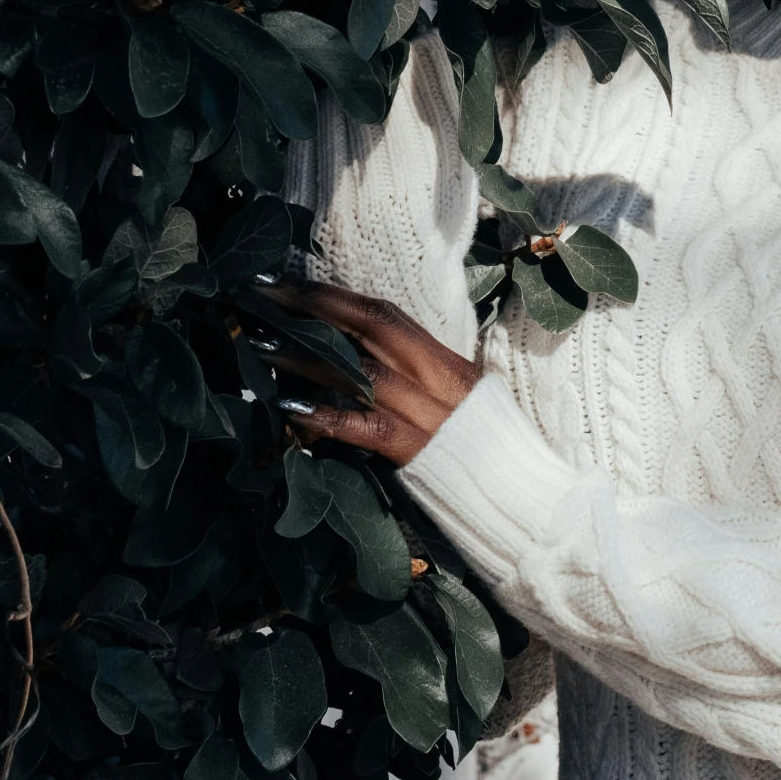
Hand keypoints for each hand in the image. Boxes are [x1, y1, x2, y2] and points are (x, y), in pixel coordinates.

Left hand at [254, 278, 481, 464]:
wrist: (521, 498)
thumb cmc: (484, 454)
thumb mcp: (456, 405)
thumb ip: (413, 384)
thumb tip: (355, 367)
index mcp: (445, 362)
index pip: (383, 313)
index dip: (333, 295)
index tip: (285, 283)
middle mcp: (436, 377)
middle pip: (367, 327)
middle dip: (311, 307)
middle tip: (259, 295)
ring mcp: (427, 412)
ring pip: (359, 372)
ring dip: (304, 356)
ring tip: (259, 344)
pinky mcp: (418, 450)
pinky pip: (365, 426)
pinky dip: (326, 415)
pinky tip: (290, 407)